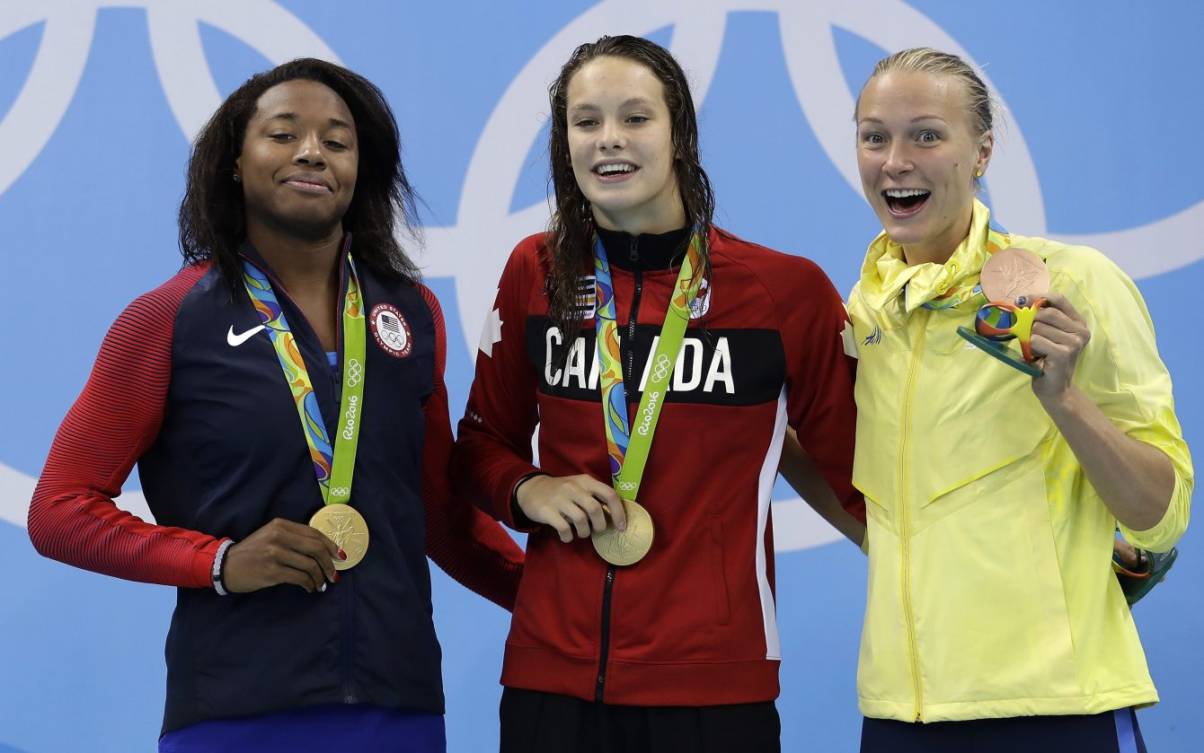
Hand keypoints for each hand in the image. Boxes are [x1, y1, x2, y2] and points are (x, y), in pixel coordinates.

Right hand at [222, 517, 340, 593]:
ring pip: (309, 565)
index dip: (330, 545)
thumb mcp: (271, 536)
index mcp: (280, 525)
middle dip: (329, 563)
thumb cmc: (252, 552)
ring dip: (319, 577)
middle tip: (334, 575)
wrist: (225, 565)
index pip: (313, 533)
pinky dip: (309, 584)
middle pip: (315, 548)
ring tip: (321, 584)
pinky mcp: (271, 571)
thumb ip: (294, 538)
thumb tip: (324, 551)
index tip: (340, 556)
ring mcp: (274, 554)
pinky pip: (299, 578)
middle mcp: (278, 536)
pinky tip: (309, 588)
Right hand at [515, 474, 625, 542]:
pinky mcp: (547, 511)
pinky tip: (568, 535)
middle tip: (596, 530)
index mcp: (586, 481)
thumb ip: (595, 496)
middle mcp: (574, 488)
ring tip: (581, 533)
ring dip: (585, 532)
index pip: (609, 494)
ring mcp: (560, 499)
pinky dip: (569, 536)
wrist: (531, 489)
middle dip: (600, 525)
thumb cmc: (561, 491)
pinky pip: (564, 528)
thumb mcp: (579, 486)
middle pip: (595, 509)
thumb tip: (614, 516)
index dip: (619, 512)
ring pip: (581, 520)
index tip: (622, 526)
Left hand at [1028, 293, 1090, 403]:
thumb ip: (1041, 317)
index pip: (1059, 298)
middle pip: (1046, 312)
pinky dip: (1030, 349)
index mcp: (1078, 322)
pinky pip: (1035, 340)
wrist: (1054, 388)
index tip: (1021, 300)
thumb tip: (1020, 300)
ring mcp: (1074, 342)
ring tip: (1038, 351)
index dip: (1038, 297)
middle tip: (1030, 337)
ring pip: (1038, 327)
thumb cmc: (1047, 359)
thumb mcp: (1047, 334)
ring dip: (1030, 339)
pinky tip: (1038, 358)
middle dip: (1031, 323)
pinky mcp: (1064, 353)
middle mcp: (1081, 330)